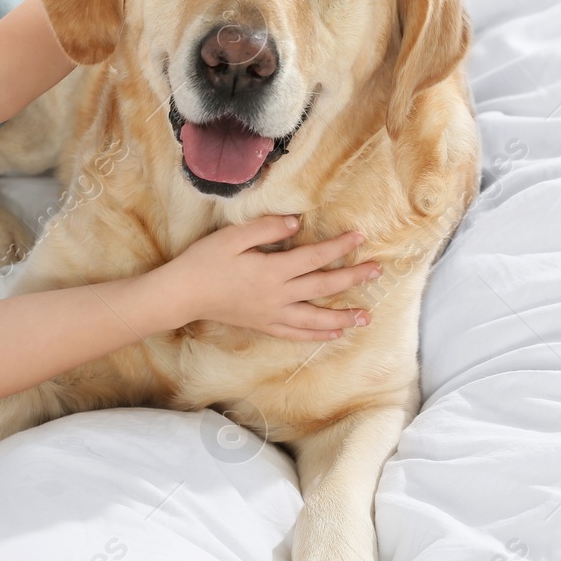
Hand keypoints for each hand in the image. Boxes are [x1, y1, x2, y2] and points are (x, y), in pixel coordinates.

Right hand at [160, 216, 380, 339]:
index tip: (360, 237)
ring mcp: (272, 314)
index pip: (315, 257)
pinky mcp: (264, 325)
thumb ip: (266, 229)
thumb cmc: (204, 262)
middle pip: (324, 288)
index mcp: (272, 270)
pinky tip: (333, 335)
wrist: (182, 295)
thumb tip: (296, 224)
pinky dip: (317, 335)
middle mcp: (278, 295)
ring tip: (366, 317)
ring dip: (343, 317)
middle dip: (353, 279)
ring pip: (316, 318)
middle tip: (377, 272)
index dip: (340, 247)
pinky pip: (296, 333)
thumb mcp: (232, 237)